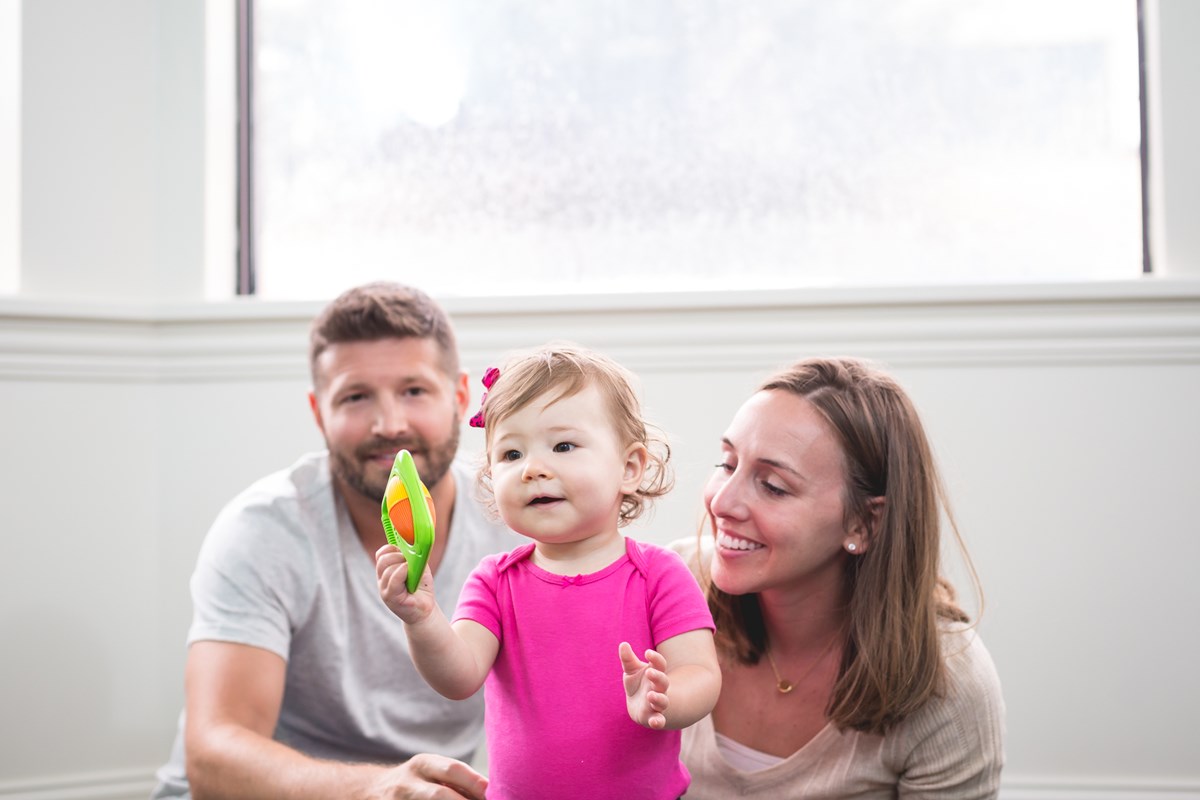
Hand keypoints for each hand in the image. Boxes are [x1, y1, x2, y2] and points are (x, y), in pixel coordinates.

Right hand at [365, 753, 487, 799]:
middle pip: (438, 796)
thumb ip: (458, 782)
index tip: (493, 795)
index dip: (476, 784)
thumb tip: (492, 794)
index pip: (452, 770)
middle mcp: (407, 784)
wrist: (371, 792)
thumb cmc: (416, 783)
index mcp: (423, 765)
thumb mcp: (431, 773)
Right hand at [376, 544, 434, 623]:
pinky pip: (393, 580)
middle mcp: (382, 580)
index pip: (381, 554)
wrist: (425, 609)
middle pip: (383, 560)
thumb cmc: (421, 587)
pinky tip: (409, 572)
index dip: (392, 548)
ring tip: (412, 570)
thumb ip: (413, 556)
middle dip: (397, 555)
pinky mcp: (391, 598)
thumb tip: (413, 542)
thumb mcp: (418, 567)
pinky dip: (402, 572)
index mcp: (386, 571)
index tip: (404, 550)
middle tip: (409, 561)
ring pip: (388, 569)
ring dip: (402, 564)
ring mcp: (385, 590)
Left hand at [619, 641, 669, 729]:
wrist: (641, 707)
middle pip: (663, 681)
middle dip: (658, 677)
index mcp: (655, 673)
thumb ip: (628, 659)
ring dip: (659, 698)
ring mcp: (657, 703)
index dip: (655, 658)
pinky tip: (654, 722)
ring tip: (650, 695)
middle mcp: (659, 688)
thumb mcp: (632, 671)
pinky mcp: (653, 717)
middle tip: (650, 672)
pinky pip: (659, 720)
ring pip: (662, 700)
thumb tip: (623, 644)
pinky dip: (658, 721)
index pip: (659, 664)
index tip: (647, 652)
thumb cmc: (638, 684)